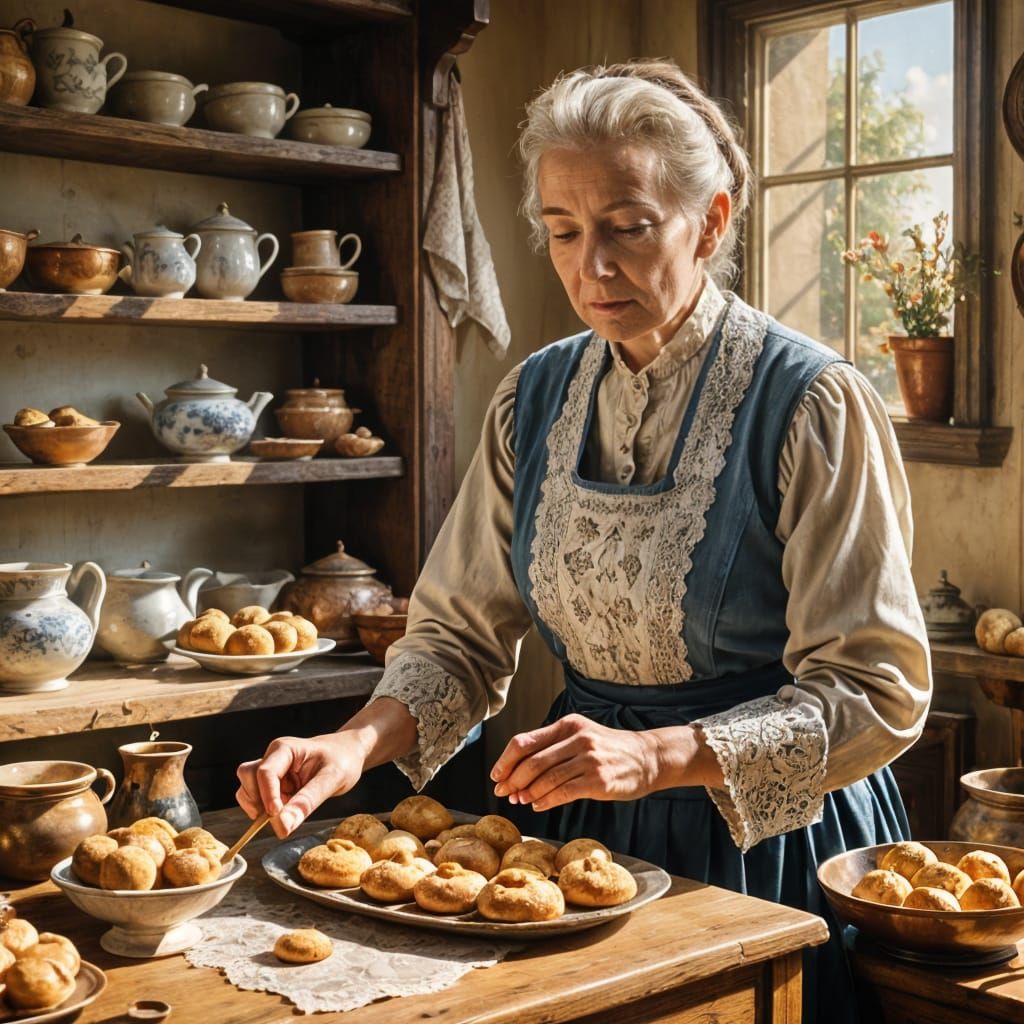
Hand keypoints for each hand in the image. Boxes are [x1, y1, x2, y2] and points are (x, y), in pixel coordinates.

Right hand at [236, 731, 365, 837]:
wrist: (348, 754)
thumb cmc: (342, 759)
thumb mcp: (332, 779)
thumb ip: (307, 802)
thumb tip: (282, 826)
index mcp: (285, 749)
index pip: (265, 772)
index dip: (267, 796)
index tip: (276, 816)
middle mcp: (273, 758)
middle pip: (248, 777)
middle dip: (259, 800)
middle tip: (281, 815)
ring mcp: (271, 772)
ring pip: (246, 789)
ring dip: (258, 806)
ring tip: (284, 812)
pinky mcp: (272, 785)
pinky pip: (256, 799)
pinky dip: (263, 811)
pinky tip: (284, 812)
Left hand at [490, 714, 659, 811]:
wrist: (647, 757)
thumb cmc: (608, 750)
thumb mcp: (581, 737)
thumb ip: (553, 748)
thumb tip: (516, 771)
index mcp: (568, 724)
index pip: (525, 741)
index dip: (505, 760)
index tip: (496, 775)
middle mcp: (577, 738)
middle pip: (532, 761)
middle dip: (513, 779)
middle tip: (504, 792)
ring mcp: (589, 758)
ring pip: (546, 778)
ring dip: (527, 792)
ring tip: (520, 800)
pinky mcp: (599, 779)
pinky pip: (564, 792)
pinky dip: (546, 800)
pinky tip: (538, 805)